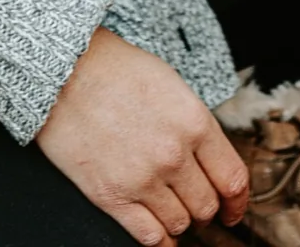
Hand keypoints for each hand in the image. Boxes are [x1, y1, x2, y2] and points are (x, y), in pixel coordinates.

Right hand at [38, 27, 249, 244]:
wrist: (63, 71)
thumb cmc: (115, 70)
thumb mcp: (170, 84)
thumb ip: (194, 124)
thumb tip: (209, 159)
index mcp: (194, 122)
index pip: (233, 179)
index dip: (237, 202)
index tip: (232, 209)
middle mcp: (173, 155)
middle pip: (206, 206)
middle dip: (204, 208)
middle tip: (194, 202)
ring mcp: (143, 179)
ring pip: (180, 224)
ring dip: (179, 221)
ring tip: (170, 207)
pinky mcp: (112, 196)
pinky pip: (150, 237)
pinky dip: (160, 240)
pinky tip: (159, 231)